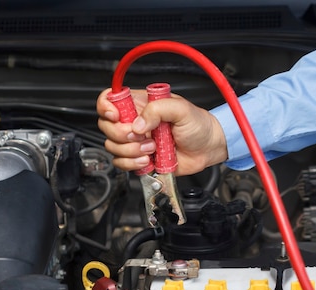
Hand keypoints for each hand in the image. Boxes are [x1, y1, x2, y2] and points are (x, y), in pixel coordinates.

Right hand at [97, 88, 227, 175]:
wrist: (208, 147)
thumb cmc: (198, 125)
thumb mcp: (181, 109)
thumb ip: (158, 110)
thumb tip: (138, 124)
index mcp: (141, 105)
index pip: (109, 100)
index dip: (106, 108)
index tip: (116, 117)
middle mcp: (135, 122)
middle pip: (107, 126)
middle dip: (122, 135)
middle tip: (144, 136)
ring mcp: (136, 141)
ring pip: (113, 147)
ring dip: (131, 151)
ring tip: (152, 148)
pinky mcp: (140, 159)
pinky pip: (123, 163)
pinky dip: (133, 164)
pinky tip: (149, 160)